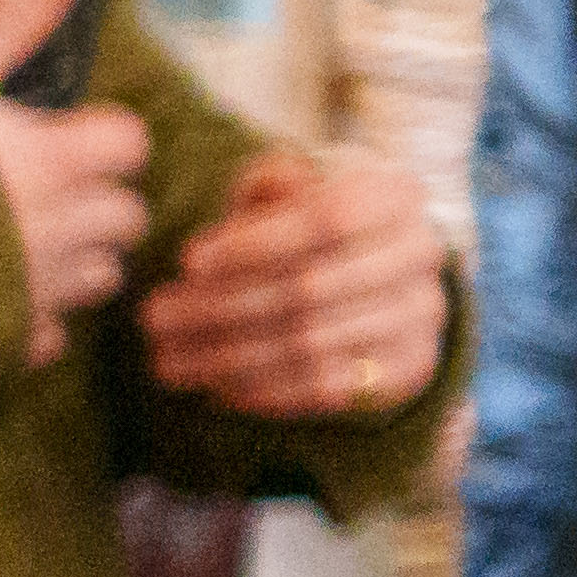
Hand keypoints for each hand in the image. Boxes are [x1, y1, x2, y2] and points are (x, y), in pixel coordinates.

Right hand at [0, 0, 148, 333]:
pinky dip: (34, 318)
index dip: (103, 139)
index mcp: (62, 163)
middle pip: (127, 216)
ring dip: (75, 260)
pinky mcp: (9, 337)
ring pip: (100, 277)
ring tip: (21, 240)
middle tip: (39, 189)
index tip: (64, 136)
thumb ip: (12, 19)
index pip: (132, 144)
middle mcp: (67, 228)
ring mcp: (42, 287)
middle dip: (97, 203)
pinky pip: (50, 334)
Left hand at [139, 150, 452, 426]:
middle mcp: (421, 252)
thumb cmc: (308, 218)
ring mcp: (421, 313)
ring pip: (310, 342)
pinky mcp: (410, 365)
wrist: (379, 272)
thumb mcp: (286, 187)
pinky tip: (214, 385)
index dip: (254, 243)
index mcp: (395, 193)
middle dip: (222, 307)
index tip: (187, 261)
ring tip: (166, 359)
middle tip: (155, 318)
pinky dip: (262, 389)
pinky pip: (326, 387)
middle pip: (312, 287)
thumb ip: (259, 190)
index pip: (327, 218)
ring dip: (227, 356)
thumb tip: (225, 241)